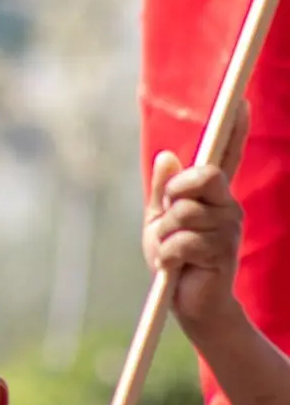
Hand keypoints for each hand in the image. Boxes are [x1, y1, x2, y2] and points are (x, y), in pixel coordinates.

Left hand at [142, 100, 248, 335]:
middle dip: (175, 195)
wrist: (187, 302)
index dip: (234, 130)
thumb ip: (163, 191)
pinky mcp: (223, 253)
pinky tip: (176, 267)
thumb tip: (167, 155)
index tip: (243, 102)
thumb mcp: (159, 221)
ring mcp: (229, 229)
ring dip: (166, 235)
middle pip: (203, 176)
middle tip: (169, 220)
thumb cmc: (174, 259)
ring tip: (173, 253)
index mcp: (211, 196)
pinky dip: (168, 255)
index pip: (226, 157)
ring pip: (185, 212)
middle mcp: (227, 207)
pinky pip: (182, 241)